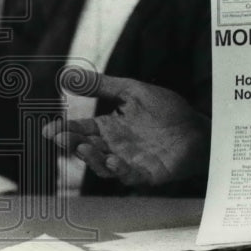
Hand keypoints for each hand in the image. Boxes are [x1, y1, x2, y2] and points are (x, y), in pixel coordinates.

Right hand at [42, 69, 209, 186]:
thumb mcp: (132, 91)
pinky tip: (114, 159)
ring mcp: (130, 162)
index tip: (50, 129)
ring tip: (85, 146)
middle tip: (60, 137)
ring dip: (92, 158)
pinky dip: (120, 170)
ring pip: (103, 165)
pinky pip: (130, 176)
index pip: (82, 129)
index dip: (65, 130)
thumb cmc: (168, 110)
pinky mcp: (148, 173)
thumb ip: (101, 86)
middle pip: (87, 148)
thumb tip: (64, 75)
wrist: (200, 127)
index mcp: (110, 127)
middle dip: (72, 144)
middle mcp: (115, 146)